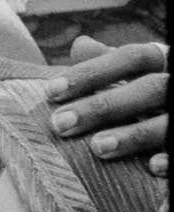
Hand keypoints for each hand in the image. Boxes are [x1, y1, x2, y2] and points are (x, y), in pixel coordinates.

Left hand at [46, 37, 168, 173]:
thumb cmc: (155, 97)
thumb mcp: (138, 77)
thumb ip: (110, 67)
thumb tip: (80, 44)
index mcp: (164, 63)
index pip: (130, 58)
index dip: (92, 72)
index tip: (50, 91)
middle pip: (148, 88)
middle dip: (103, 105)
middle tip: (60, 124)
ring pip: (169, 121)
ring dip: (134, 134)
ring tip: (97, 148)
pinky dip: (172, 157)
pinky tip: (151, 167)